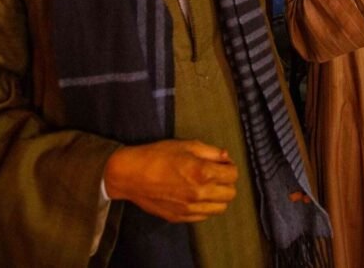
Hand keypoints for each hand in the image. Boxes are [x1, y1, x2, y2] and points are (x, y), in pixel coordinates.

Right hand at [103, 140, 237, 222]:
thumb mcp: (186, 145)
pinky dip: (205, 207)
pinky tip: (195, 196)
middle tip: (216, 174)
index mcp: (203, 172)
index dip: (230, 167)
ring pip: (220, 208)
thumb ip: (210, 152)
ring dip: (218, 197)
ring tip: (207, 186)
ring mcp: (189, 208)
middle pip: (230, 194)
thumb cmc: (157, 156)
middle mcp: (199, 193)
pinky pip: (203, 216)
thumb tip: (226, 157)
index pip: (233, 175)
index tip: (222, 164)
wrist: (130, 175)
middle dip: (227, 182)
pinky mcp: (180, 217)